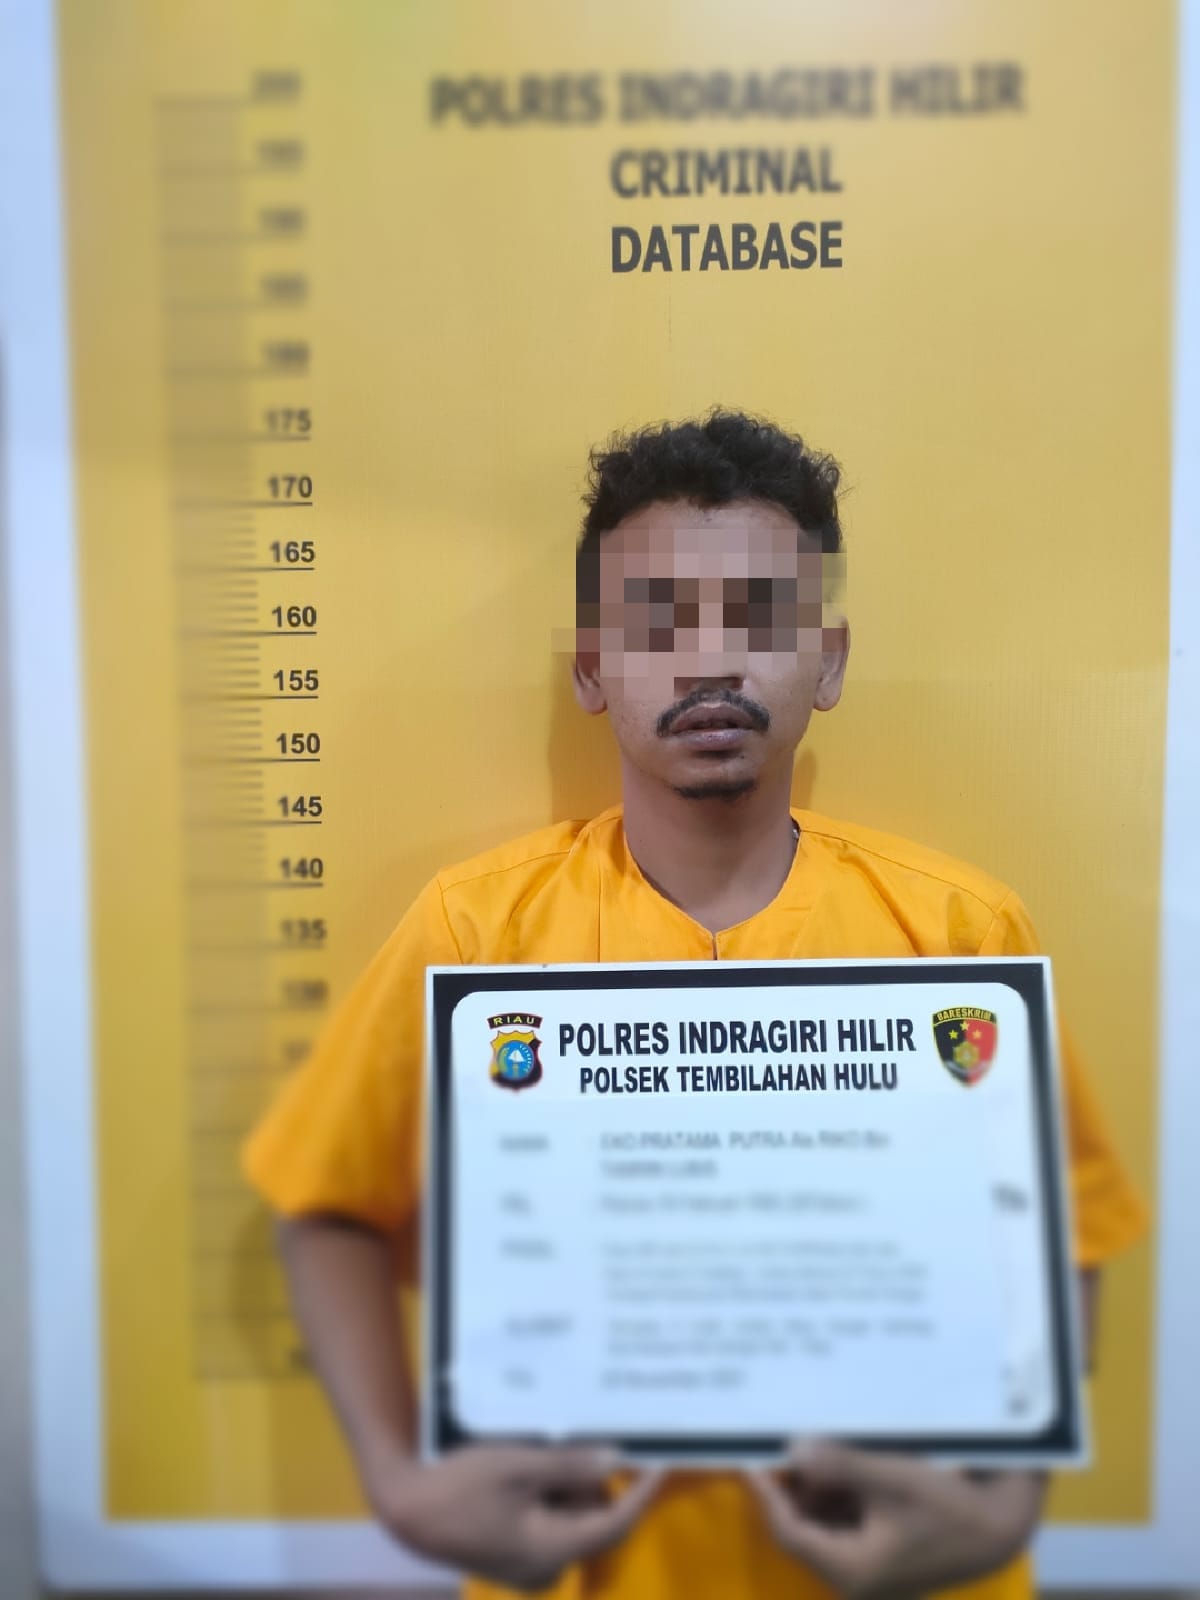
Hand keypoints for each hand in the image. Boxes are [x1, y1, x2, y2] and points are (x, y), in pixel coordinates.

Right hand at [364, 1443, 660, 1591]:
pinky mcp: (516, 1559)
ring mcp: (530, 1568)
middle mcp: (546, 1569)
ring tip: (536, 1454)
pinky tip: (527, 1470)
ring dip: (565, 1485)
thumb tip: (617, 1462)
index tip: (659, 1463)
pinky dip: (548, 1496)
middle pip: (591, 1518)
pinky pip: (550, 1525)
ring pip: (571, 1519)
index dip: (641, 1493)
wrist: (407, 1508)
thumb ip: (570, 1466)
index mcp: (552, 1550)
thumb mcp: (518, 1466)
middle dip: (587, 1479)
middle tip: (565, 1443)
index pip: (614, 1524)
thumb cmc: (461, 1485)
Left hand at [747, 1442, 1044, 1598]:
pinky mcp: (882, 1555)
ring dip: (818, 1486)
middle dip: (795, 1485)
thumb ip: (838, 1467)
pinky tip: (845, 1460)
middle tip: (786, 1441)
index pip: (788, 1531)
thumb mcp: (889, 1479)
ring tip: (817, 1443)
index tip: (749, 1458)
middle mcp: (855, 1577)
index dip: (766, 1493)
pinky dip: (840, 1493)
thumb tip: (793, 1453)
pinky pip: (846, 1523)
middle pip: (803, 1528)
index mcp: (851, 1570)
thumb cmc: (946, 1506)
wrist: (999, 1526)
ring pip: (823, 1523)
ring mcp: (869, 1568)